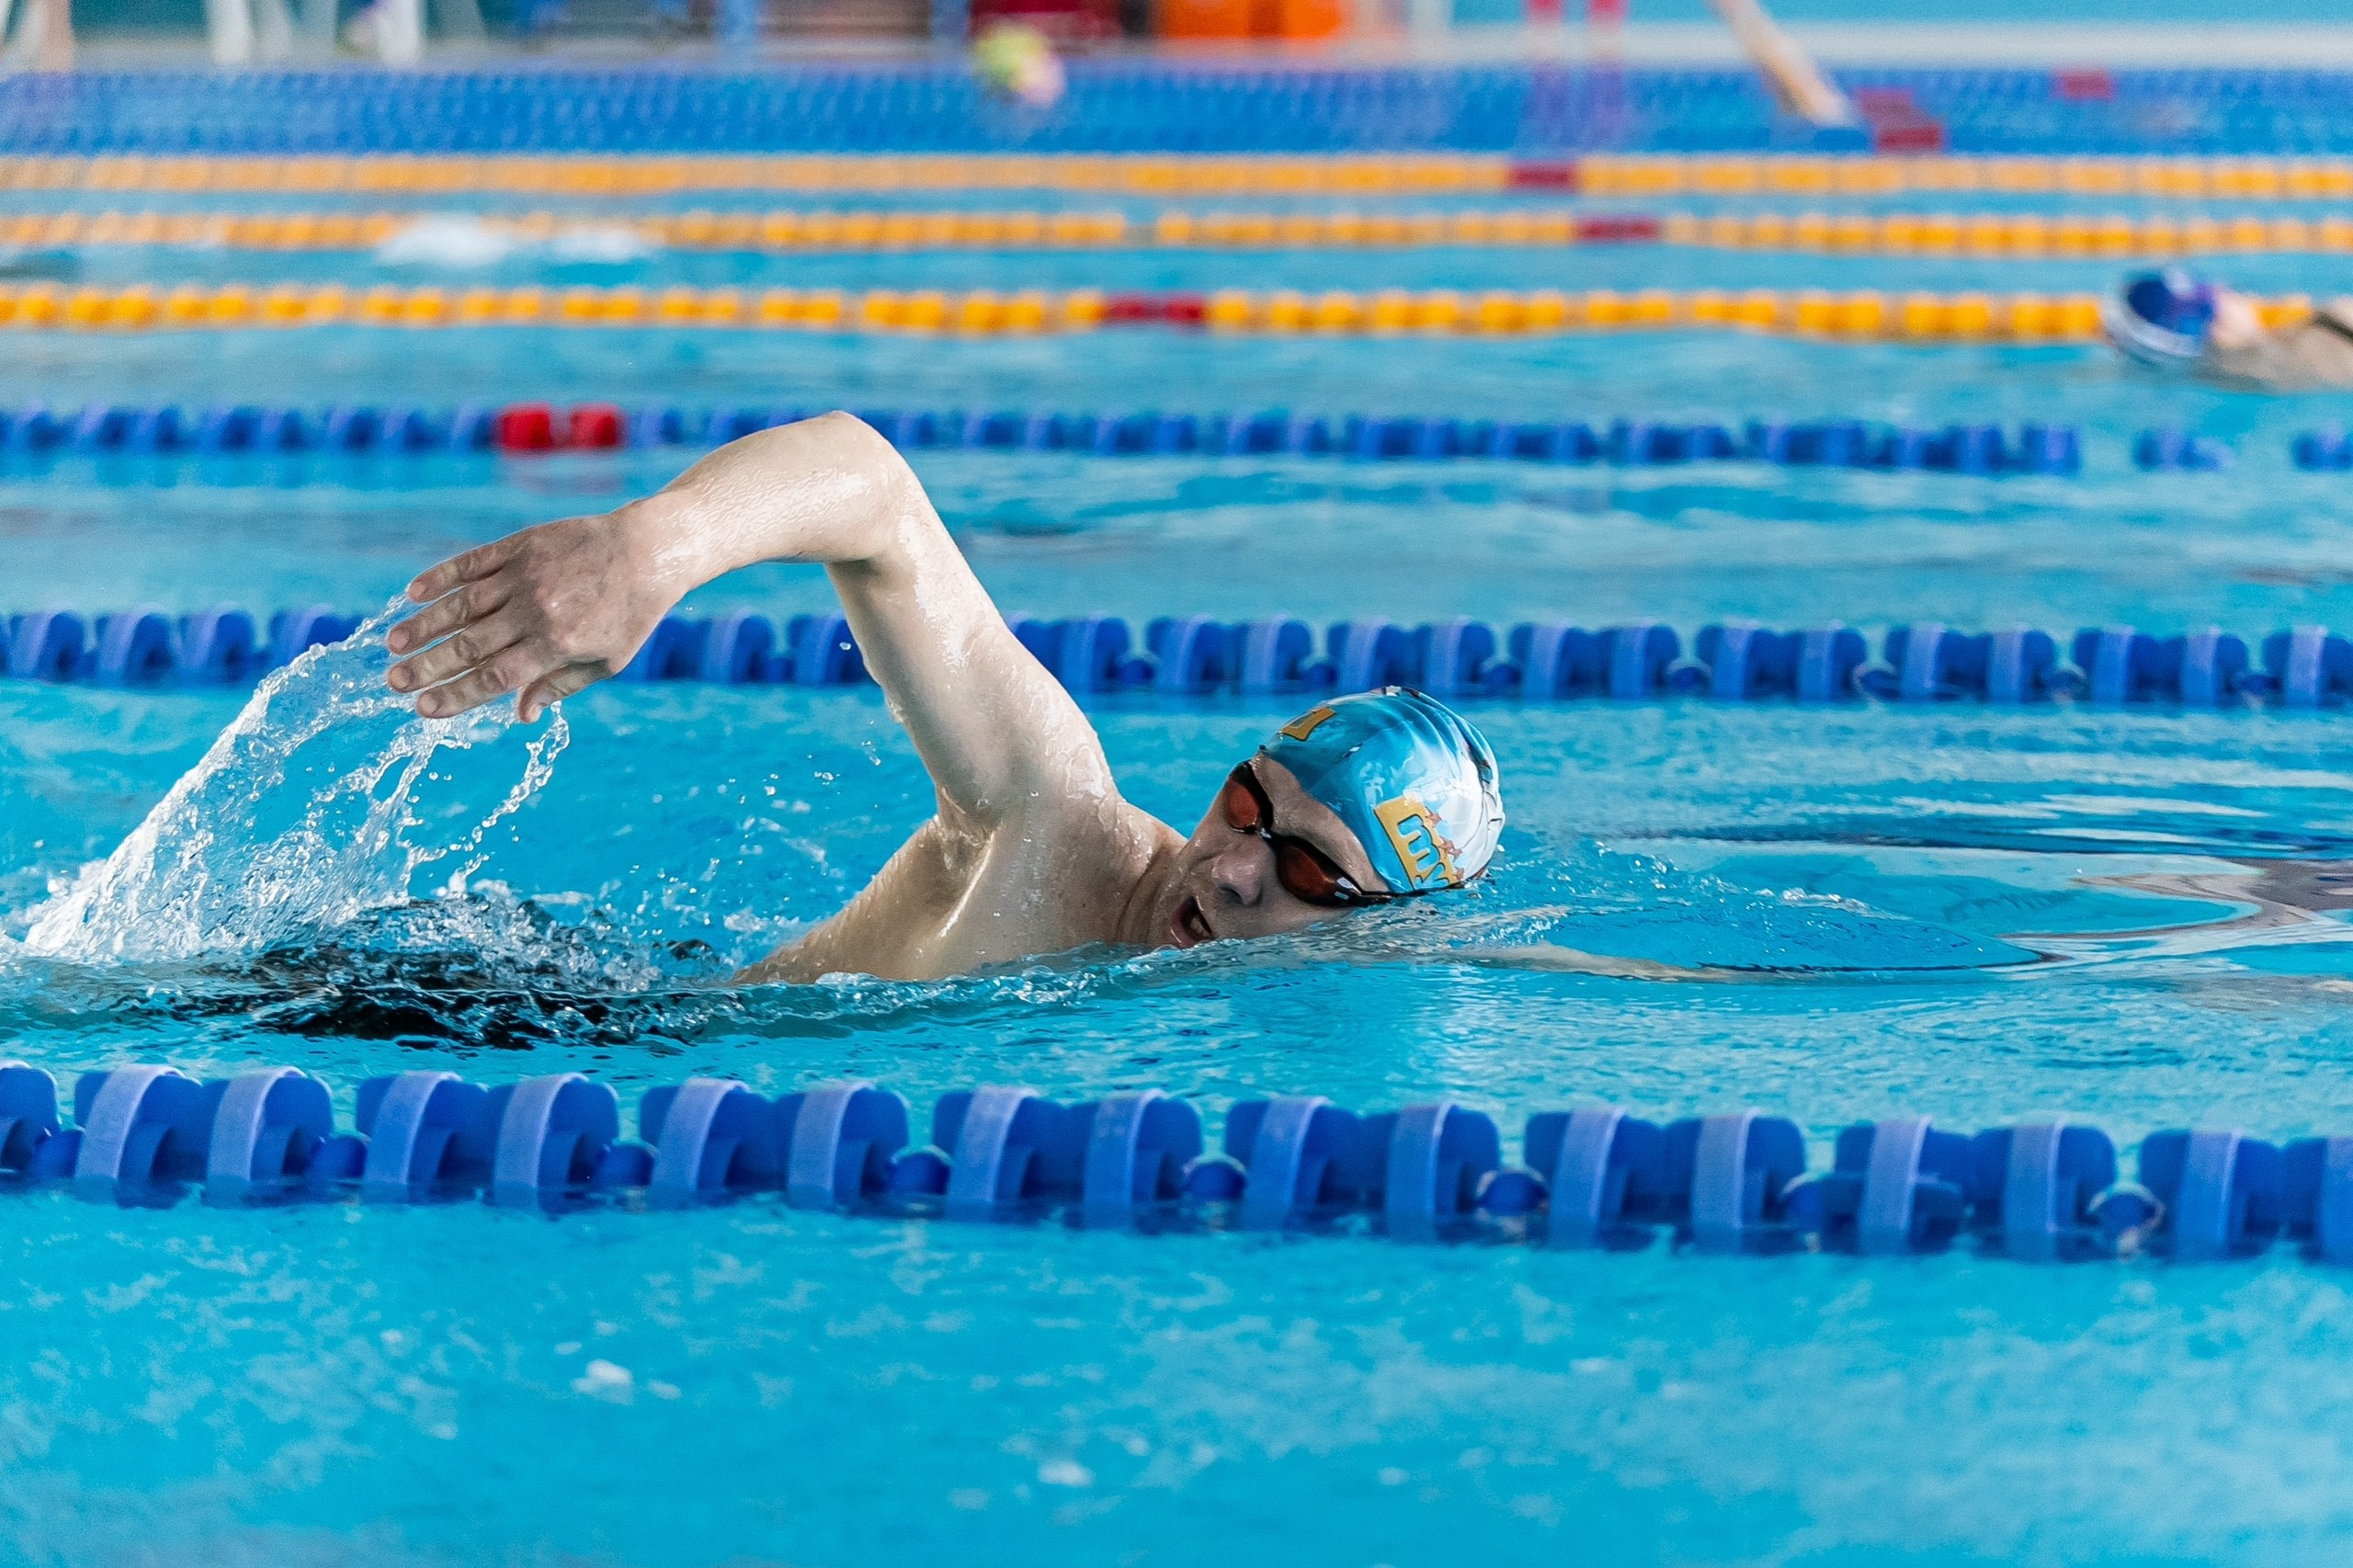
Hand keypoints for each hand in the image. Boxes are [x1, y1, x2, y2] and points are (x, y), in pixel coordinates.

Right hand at [386, 505, 683, 721]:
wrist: (648, 550)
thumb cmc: (629, 614)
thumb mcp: (607, 661)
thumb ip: (560, 686)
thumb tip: (521, 715)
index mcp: (556, 646)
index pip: (494, 678)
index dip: (455, 695)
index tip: (422, 709)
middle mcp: (535, 611)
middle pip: (469, 645)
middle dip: (427, 667)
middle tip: (392, 682)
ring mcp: (525, 575)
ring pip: (462, 605)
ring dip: (424, 625)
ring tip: (393, 644)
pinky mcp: (521, 546)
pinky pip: (472, 563)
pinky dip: (441, 577)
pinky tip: (414, 592)